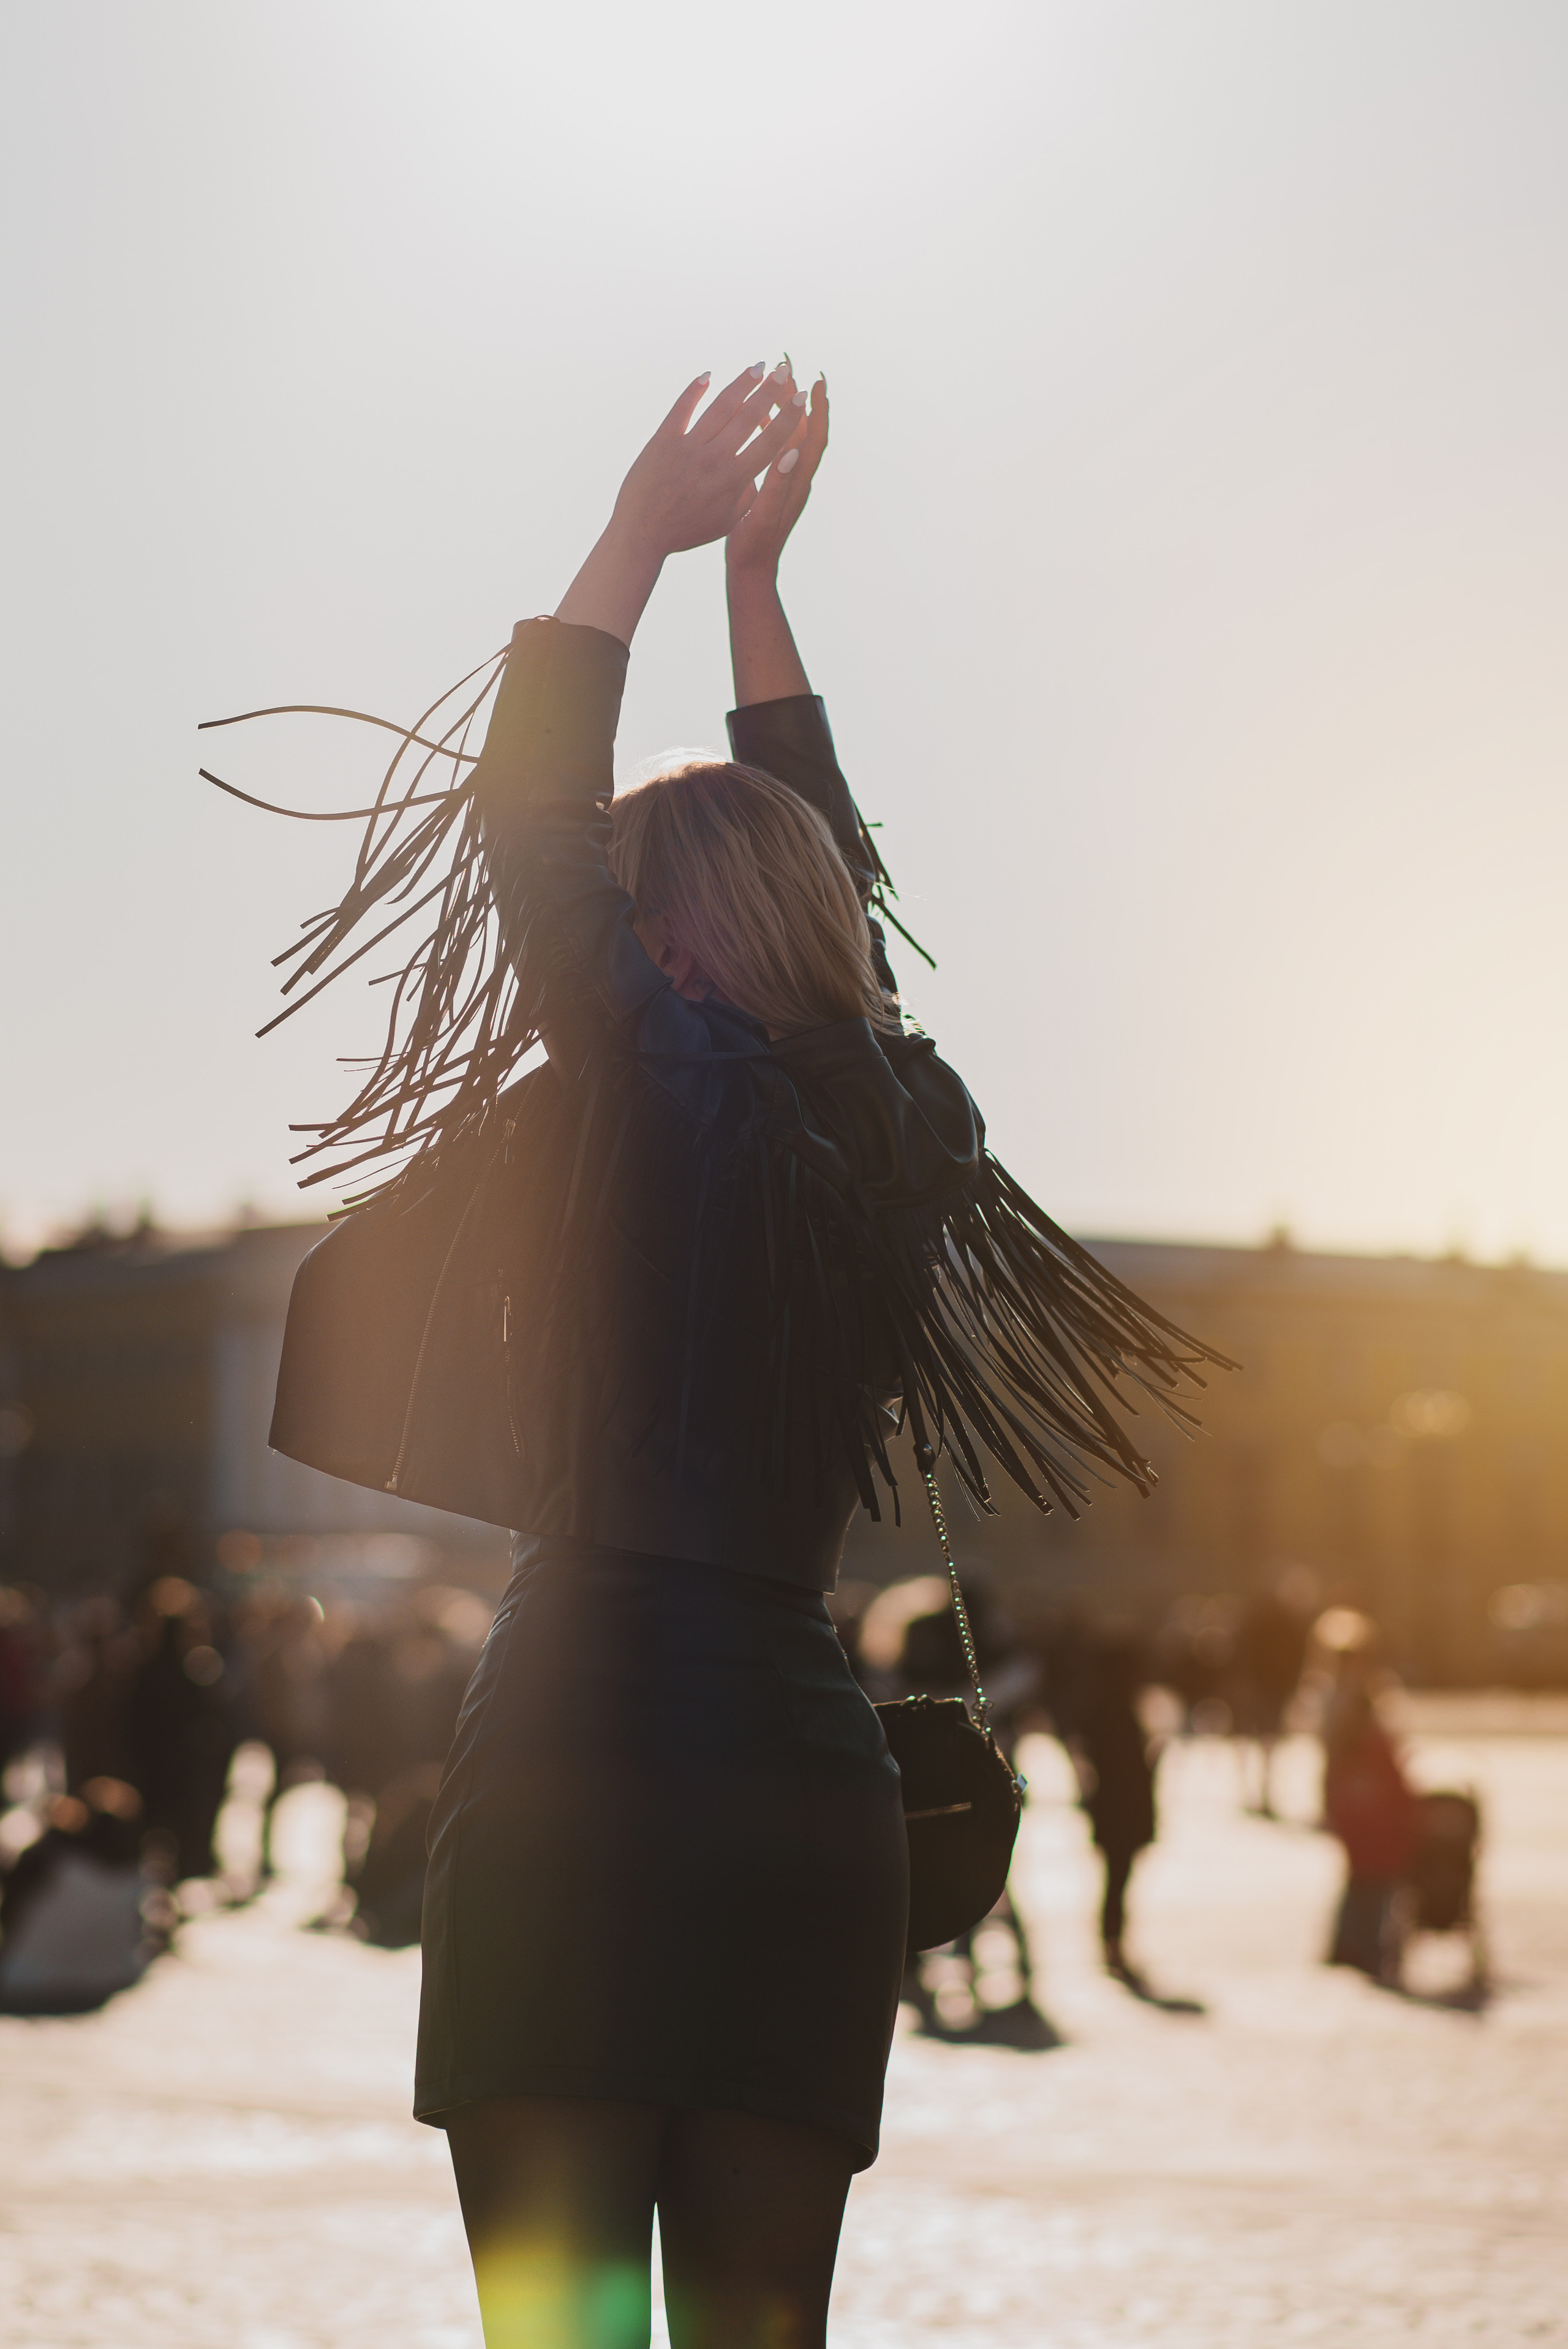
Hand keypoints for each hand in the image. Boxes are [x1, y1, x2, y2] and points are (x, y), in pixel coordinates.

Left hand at [608, 361, 802, 561]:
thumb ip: (746, 496)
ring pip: (720, 406)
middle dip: (769, 390)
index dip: (788, 417)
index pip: (770, 442)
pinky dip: (695, 389)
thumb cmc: (686, 531)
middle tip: (782, 370)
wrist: (642, 533)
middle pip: (748, 416)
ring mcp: (688, 447)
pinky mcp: (664, 440)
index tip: (801, 397)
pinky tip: (707, 375)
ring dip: (741, 383)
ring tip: (756, 367)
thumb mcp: (725, 522)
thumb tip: (759, 472)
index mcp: (734, 480)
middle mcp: (714, 459)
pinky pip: (682, 407)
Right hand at [725, 375, 827, 578]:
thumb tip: (792, 452)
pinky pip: (776, 450)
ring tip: (774, 386)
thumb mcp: (762, 514)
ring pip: (790, 438)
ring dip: (785, 412)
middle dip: (800, 400)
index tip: (818, 381)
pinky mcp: (775, 488)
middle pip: (804, 431)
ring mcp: (787, 483)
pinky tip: (757, 420)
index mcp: (797, 482)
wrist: (752, 572)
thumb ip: (776, 484)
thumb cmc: (754, 547)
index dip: (818, 409)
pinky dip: (770, 430)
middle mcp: (797, 479)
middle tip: (789, 371)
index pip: (814, 438)